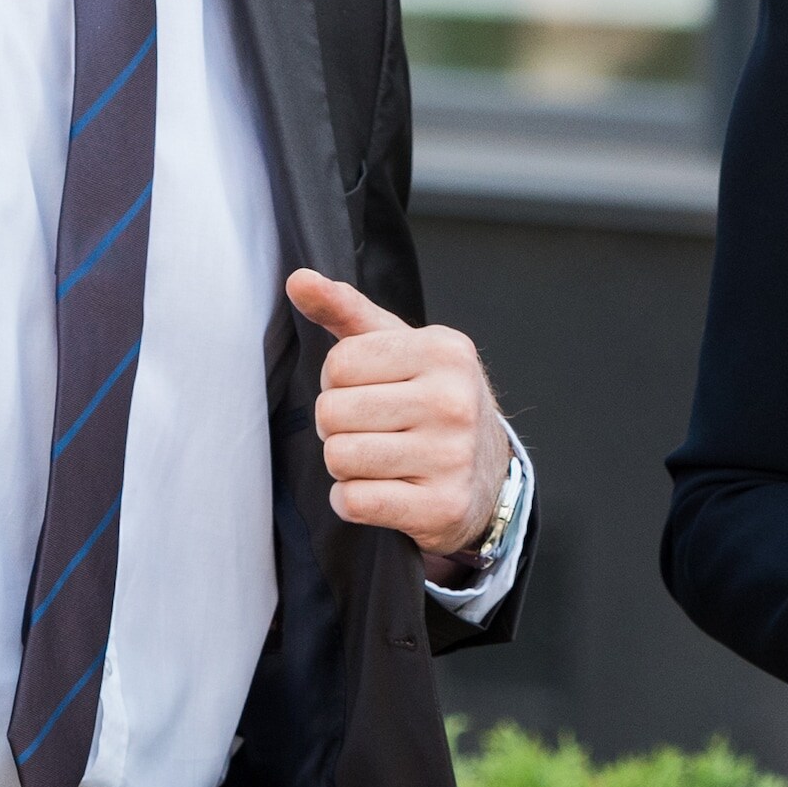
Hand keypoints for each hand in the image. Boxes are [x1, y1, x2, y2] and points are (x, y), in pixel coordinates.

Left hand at [287, 269, 512, 561]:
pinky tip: (381, 491)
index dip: (337, 382)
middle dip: (338, 425)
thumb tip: (298, 280)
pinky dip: (352, 501)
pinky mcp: (441, 506)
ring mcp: (451, 456)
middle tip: (370, 430)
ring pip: (339, 458)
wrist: (489, 474)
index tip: (367, 392)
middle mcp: (453, 400)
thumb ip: (346, 310)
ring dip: (345, 465)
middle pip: (333, 412)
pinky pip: (354, 502)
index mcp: (444, 350)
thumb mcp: (400, 347)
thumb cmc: (433, 401)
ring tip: (378, 460)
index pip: (338, 364)